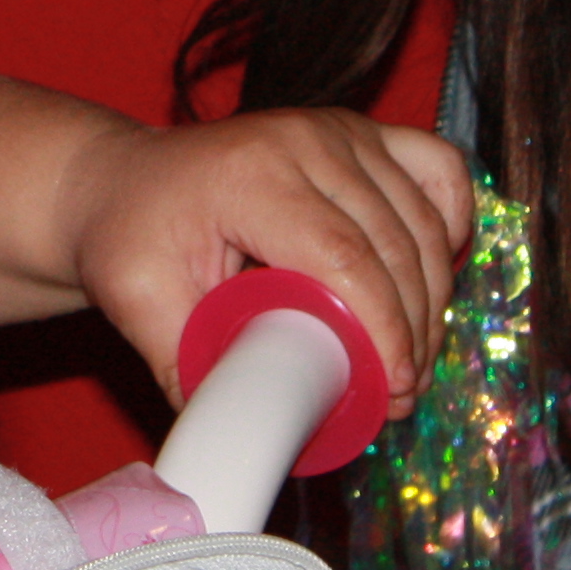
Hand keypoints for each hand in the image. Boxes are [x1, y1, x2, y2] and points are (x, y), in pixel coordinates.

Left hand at [48, 108, 474, 418]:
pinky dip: (448, 223)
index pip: (342, 257)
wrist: (122, 182)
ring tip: (409, 362)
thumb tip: (241, 439)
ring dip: (432, 297)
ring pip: (421, 219)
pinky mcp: (362, 134)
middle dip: (412, 331)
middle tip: (399, 397)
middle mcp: (305, 140)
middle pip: (393, 244)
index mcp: (251, 173)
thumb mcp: (136, 302)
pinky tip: (433, 275)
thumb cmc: (129, 237)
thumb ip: (185, 367)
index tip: (393, 391)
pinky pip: (438, 170)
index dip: (382, 329)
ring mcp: (340, 130)